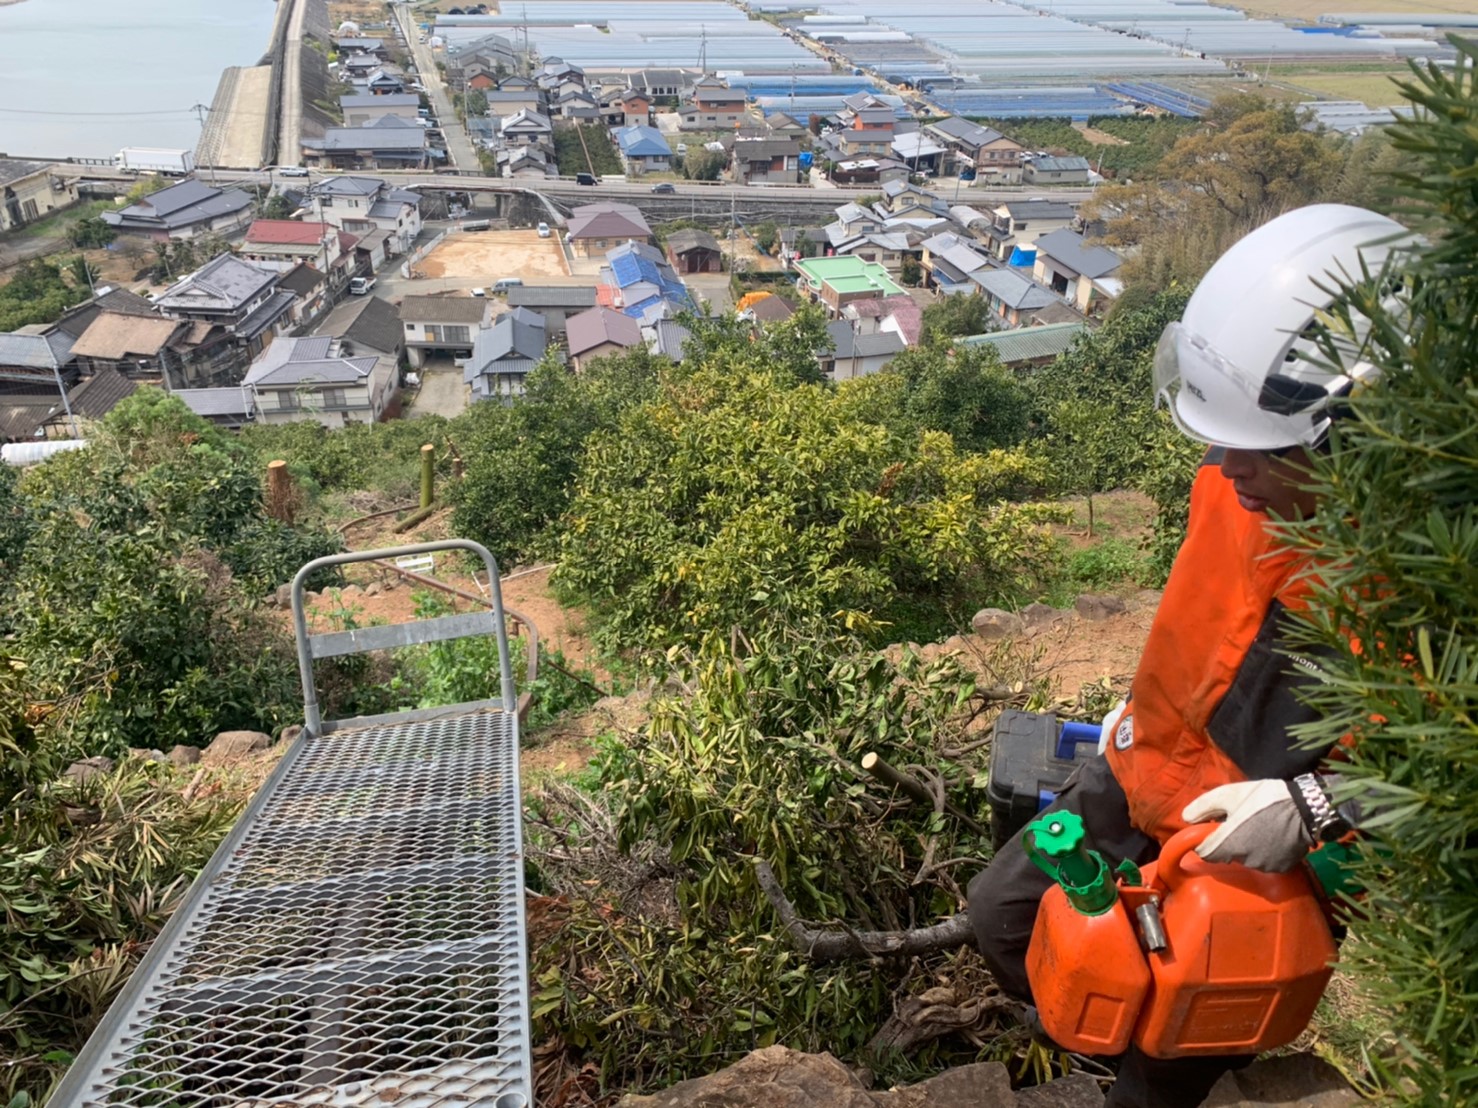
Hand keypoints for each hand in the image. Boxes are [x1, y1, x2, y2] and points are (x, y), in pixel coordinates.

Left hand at [1181, 780, 1312, 872]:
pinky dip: (1264, 852)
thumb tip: (1186, 818)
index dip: (1204, 841)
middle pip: (1225, 855)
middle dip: (1227, 841)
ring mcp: (1264, 865)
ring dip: (1246, 847)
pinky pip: (1264, 862)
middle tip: (1238, 822)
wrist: (1306, 807)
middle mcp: (1244, 859)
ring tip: (1258, 827)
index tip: (1212, 830)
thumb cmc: (1264, 798)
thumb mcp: (1229, 794)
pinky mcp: (1280, 867)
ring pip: (1245, 858)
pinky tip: (1272, 836)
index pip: (1205, 852)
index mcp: (1228, 842)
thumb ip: (1203, 806)